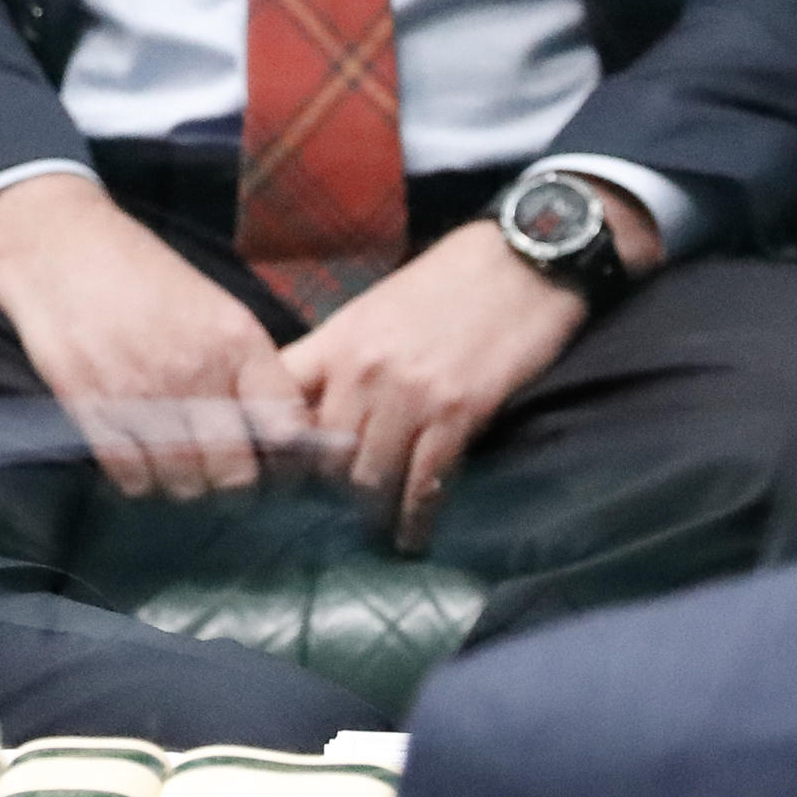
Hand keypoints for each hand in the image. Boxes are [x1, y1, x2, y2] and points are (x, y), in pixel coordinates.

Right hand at [0, 173, 305, 498]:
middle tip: (218, 472)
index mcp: (235, 340)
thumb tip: (275, 428)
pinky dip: (139, 480)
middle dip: (230, 481)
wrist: (58, 249)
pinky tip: (139, 459)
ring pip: (182, 481)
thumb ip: (245, 363)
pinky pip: (130, 476)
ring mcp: (141, 394)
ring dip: (183, 483)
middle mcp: (194, 371)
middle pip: (234, 472)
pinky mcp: (92, 409)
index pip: (284, 428)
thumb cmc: (139, 273)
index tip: (270, 459)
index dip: (284, 456)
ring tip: (176, 464)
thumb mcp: (212, 304)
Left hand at [279, 190, 657, 547]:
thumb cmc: (448, 282)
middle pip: (322, 458)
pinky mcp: (458, 414)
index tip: (278, 482)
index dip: (273, 451)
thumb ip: (339, 358)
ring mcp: (409, 396)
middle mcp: (362, 372)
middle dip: (324, 496)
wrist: (522, 258)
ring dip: (369, 514)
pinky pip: (424, 484)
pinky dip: (415, 519)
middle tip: (330, 522)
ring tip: (371, 534)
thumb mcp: (374, 309)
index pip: (278, 407)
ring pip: (369, 480)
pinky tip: (411, 538)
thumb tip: (311, 412)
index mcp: (335, 342)